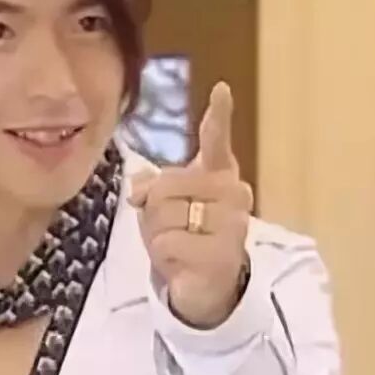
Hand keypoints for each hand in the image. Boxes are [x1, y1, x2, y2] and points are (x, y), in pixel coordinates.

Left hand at [128, 82, 252, 327]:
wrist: (206, 285)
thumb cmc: (186, 234)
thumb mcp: (163, 204)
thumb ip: (151, 185)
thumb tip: (140, 190)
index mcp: (220, 174)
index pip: (217, 140)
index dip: (218, 115)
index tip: (221, 89)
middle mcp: (234, 193)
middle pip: (165, 186)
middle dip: (153, 209)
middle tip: (172, 227)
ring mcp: (232, 225)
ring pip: (163, 215)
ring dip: (157, 235)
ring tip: (179, 245)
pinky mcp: (222, 255)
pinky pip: (167, 244)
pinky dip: (163, 257)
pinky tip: (182, 263)